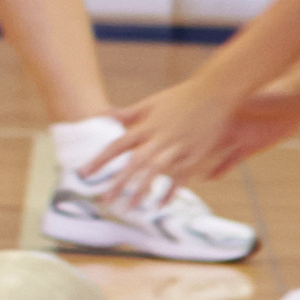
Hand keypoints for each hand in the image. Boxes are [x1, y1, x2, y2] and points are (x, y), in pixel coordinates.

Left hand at [94, 71, 280, 201]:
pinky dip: (173, 190)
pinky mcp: (196, 153)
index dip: (100, 161)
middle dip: (119, 182)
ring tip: (132, 208)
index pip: (117, 146)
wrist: (215, 92)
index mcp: (146, 127)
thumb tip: (102, 114)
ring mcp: (179, 147)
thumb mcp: (150, 103)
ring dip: (144, 190)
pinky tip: (162, 204)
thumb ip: (126, 114)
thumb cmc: (180, 97)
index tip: (84, 174)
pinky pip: (182, 175)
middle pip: (135, 163)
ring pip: (157, 171)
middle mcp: (160, 138)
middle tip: (105, 201)